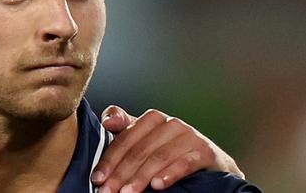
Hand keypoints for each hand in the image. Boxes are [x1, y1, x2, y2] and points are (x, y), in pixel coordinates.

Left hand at [91, 105, 243, 192]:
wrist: (208, 163)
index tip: (97, 179)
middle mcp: (170, 123)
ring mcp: (188, 135)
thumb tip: (107, 121)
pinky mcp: (205, 151)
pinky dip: (170, 173)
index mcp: (151, 119)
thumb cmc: (170, 151)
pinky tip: (158, 185)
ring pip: (158, 157)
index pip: (124, 139)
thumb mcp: (145, 140)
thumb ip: (124, 130)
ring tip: (128, 192)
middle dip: (121, 174)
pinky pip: (185, 162)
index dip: (109, 160)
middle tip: (108, 191)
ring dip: (141, 177)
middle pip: (139, 150)